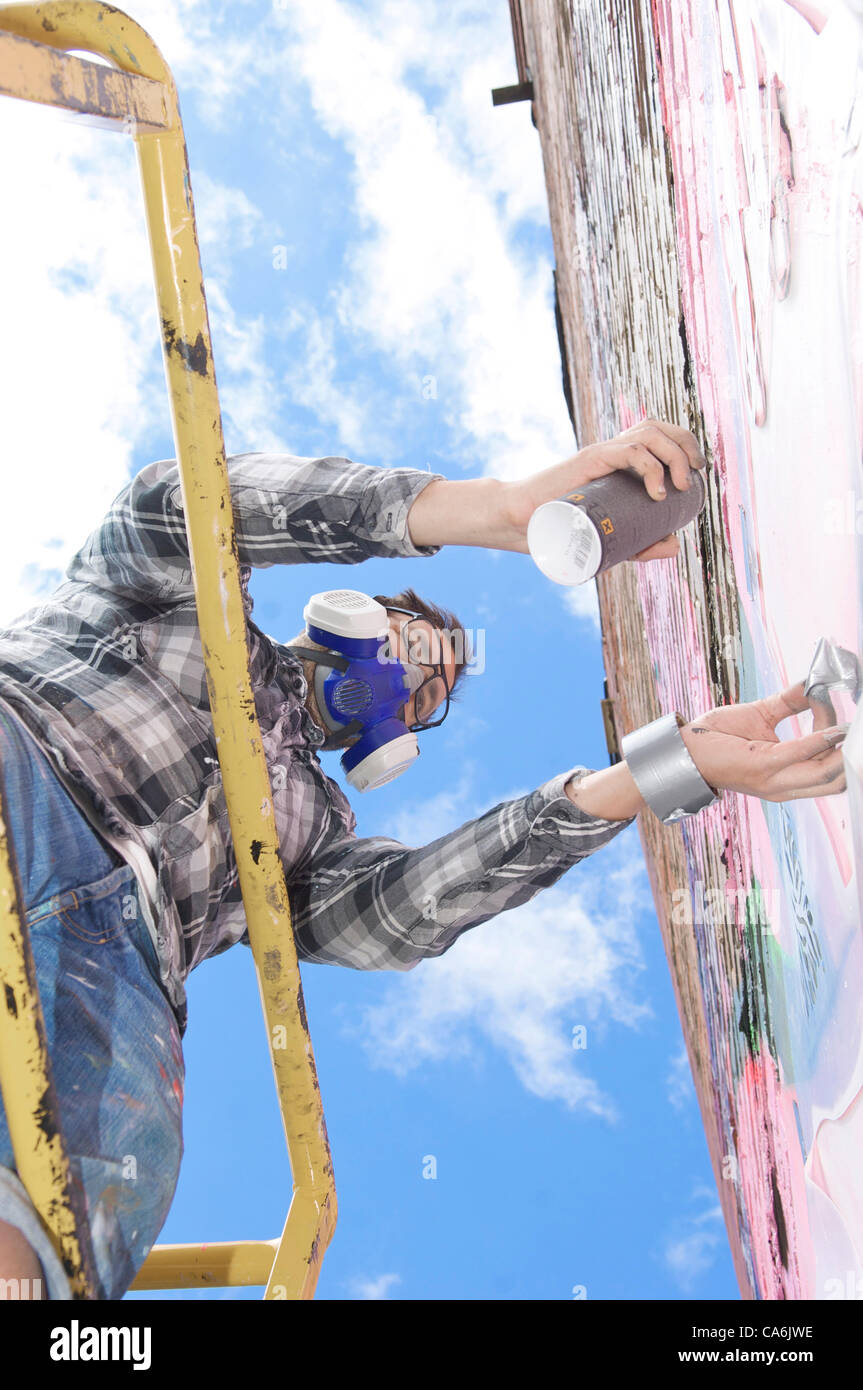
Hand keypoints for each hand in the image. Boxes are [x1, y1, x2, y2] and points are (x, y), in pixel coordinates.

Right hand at [499, 417, 706, 557]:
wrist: (523, 523)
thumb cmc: (562, 529)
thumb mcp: (612, 541)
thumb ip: (643, 544)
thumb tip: (675, 545)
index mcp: (620, 461)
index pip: (659, 434)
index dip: (685, 445)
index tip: (697, 473)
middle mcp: (613, 451)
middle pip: (660, 427)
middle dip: (686, 446)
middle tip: (693, 477)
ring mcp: (602, 453)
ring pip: (649, 433)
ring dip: (675, 454)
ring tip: (680, 486)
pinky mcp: (590, 460)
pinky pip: (630, 450)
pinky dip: (652, 466)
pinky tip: (657, 491)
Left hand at [679, 681, 847, 801]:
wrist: (682, 748)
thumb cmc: (717, 736)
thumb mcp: (762, 715)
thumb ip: (791, 702)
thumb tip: (815, 684)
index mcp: (787, 778)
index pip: (831, 769)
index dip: (839, 740)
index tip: (833, 709)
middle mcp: (785, 786)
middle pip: (838, 780)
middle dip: (853, 754)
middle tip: (858, 728)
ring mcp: (774, 780)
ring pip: (828, 774)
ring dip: (843, 748)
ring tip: (851, 727)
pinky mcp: (762, 767)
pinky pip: (803, 754)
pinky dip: (821, 740)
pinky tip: (832, 727)